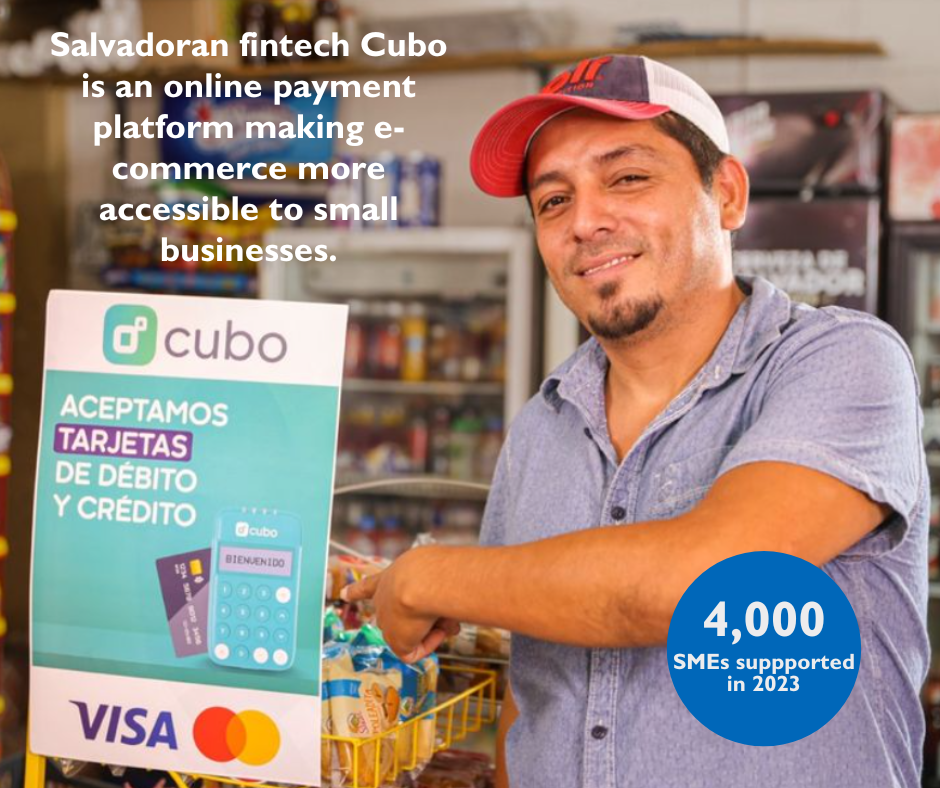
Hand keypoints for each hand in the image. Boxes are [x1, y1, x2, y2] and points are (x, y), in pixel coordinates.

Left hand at [342, 547, 460, 661]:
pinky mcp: (396, 642)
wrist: (422, 581)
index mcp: (387, 579)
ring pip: (415, 631)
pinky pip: (415, 652)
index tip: (344, 593)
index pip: (368, 586)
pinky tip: (436, 629)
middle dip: (428, 616)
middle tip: (447, 612)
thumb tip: (438, 616)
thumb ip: (431, 595)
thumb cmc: (428, 571)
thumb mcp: (428, 574)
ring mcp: (387, 621)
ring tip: (447, 615)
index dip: (356, 590)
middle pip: (403, 613)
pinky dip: (430, 643)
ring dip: (435, 626)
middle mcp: (383, 600)